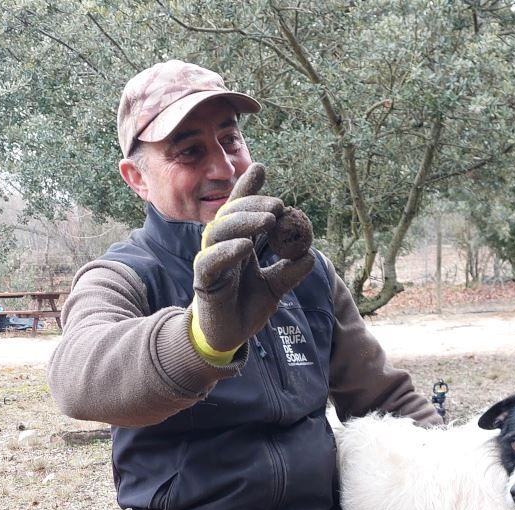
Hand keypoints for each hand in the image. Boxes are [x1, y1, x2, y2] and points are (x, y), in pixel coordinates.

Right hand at [191, 163, 314, 354]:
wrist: (230, 337)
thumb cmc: (247, 307)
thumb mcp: (275, 287)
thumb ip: (290, 271)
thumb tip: (310, 255)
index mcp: (237, 243)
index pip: (240, 209)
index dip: (247, 188)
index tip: (261, 168)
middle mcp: (221, 247)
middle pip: (232, 215)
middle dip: (254, 204)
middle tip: (279, 205)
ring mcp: (211, 262)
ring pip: (219, 232)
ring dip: (244, 222)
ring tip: (268, 220)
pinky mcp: (204, 282)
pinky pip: (210, 262)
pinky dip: (227, 251)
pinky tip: (245, 246)